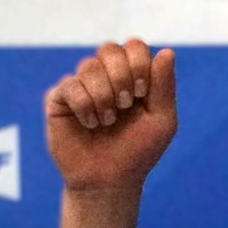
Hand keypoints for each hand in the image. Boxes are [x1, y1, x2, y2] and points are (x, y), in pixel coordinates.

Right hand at [44, 39, 176, 194]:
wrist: (109, 181)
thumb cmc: (138, 152)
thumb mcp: (161, 122)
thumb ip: (164, 87)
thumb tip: (168, 51)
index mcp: (132, 78)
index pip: (134, 46)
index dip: (138, 63)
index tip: (141, 92)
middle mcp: (106, 77)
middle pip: (110, 49)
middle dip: (121, 76)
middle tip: (124, 104)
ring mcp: (81, 85)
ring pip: (89, 66)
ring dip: (104, 96)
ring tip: (108, 122)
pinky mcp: (59, 98)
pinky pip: (70, 85)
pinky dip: (85, 106)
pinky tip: (90, 124)